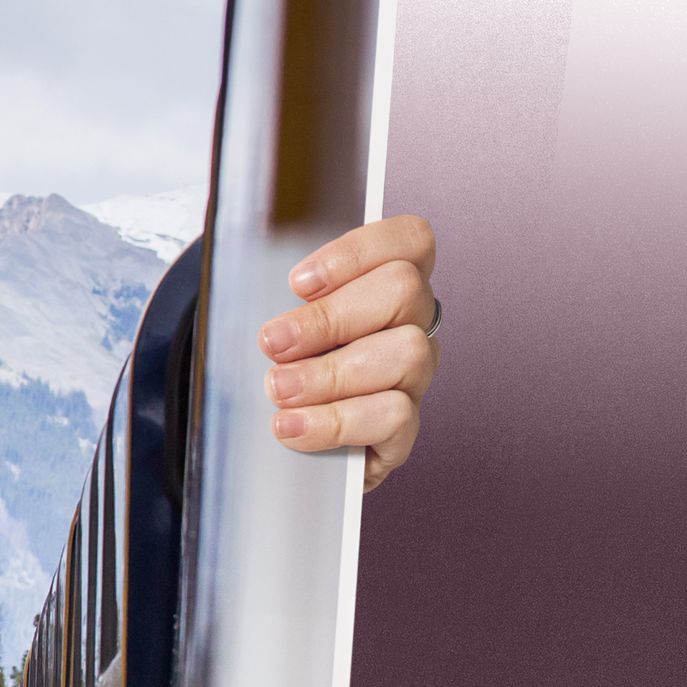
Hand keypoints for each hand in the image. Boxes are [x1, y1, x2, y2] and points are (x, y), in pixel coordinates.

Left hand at [258, 212, 439, 491]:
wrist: (276, 446)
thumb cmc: (284, 369)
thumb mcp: (282, 325)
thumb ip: (286, 303)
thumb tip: (271, 312)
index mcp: (390, 283)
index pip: (411, 240)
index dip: (358, 252)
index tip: (298, 283)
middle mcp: (413, 323)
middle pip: (403, 291)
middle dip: (329, 317)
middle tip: (275, 343)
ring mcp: (415, 376)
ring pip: (406, 353)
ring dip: (331, 373)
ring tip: (280, 389)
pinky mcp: (404, 430)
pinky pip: (394, 416)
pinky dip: (335, 421)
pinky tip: (293, 426)